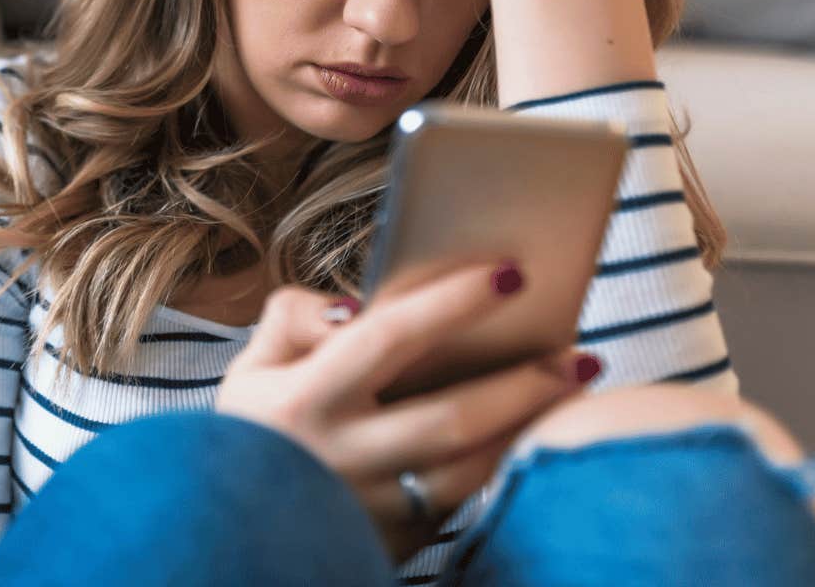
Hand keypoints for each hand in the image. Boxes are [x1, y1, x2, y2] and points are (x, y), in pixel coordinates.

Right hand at [213, 262, 599, 563]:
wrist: (233, 532)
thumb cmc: (251, 436)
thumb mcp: (249, 370)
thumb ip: (293, 319)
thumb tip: (356, 306)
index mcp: (305, 400)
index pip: (387, 337)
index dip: (451, 302)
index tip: (509, 274)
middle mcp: (343, 456)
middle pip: (452, 417)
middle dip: (524, 382)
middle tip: (580, 352)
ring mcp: (373, 506)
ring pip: (471, 469)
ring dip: (530, 427)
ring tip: (575, 387)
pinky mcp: (397, 541)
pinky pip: (465, 501)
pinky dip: (504, 463)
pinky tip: (535, 433)